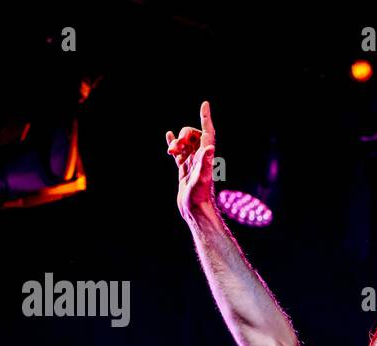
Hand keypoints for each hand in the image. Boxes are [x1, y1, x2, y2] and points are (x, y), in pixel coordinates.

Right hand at [165, 101, 216, 220]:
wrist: (194, 210)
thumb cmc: (199, 196)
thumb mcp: (201, 178)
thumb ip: (205, 163)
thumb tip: (209, 147)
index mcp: (206, 156)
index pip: (207, 132)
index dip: (206, 118)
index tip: (204, 104)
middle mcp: (201, 157)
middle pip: (193, 136)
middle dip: (183, 136)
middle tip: (175, 148)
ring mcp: (192, 163)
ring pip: (185, 143)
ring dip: (176, 142)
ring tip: (170, 151)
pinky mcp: (184, 169)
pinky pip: (179, 152)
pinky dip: (173, 142)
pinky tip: (168, 135)